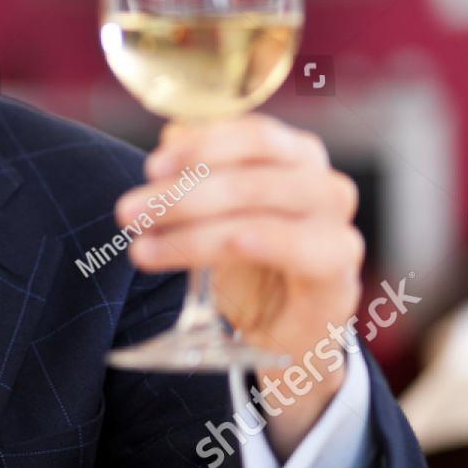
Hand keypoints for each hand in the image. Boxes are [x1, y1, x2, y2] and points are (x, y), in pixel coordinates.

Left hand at [115, 114, 362, 458]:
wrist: (284, 333)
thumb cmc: (251, 264)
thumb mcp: (217, 213)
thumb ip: (198, 171)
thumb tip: (173, 133)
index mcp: (297, 157)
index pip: (252, 134)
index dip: (199, 146)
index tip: (152, 169)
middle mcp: (324, 183)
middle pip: (249, 174)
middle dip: (181, 193)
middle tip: (129, 213)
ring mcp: (336, 226)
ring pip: (260, 209)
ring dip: (195, 226)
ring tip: (143, 248)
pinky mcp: (338, 273)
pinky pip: (301, 248)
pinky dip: (261, 240)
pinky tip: (228, 244)